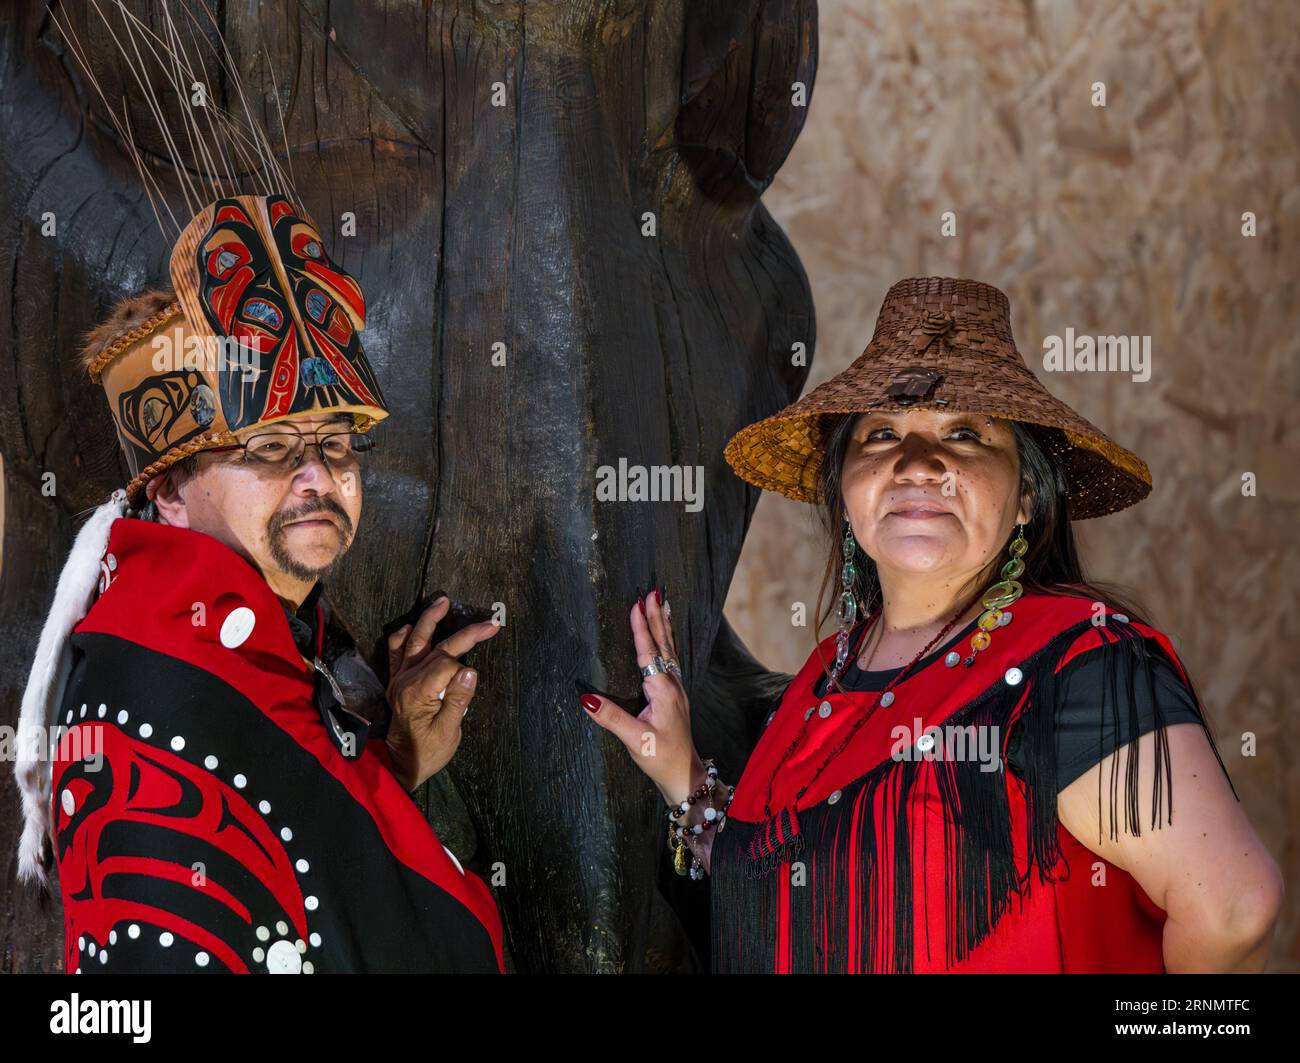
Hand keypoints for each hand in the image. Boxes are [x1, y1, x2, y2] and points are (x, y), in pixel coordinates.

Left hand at [384, 596, 499, 789]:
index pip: (447, 665)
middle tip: (487, 623)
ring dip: (428, 620)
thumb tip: (469, 670)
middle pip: (436, 647)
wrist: (401, 764)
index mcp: (418, 692)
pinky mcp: (396, 681)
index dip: (463, 670)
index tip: (472, 681)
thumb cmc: (428, 752)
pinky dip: (403, 637)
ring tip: (442, 601)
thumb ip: (458, 700)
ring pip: (414, 641)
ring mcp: (399, 678)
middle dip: (464, 633)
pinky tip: (411, 626)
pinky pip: (396, 652)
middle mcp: (405, 680)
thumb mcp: (449, 732)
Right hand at [579, 585, 704, 805]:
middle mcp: (673, 686)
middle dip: (656, 617)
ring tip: (663, 605)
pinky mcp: (676, 697)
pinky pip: (672, 661)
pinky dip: (668, 643)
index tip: (637, 604)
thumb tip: (586, 699)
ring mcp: (677, 691)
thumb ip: (611, 718)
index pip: (649, 652)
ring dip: (664, 626)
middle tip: (653, 592)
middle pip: (663, 644)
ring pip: (670, 650)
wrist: (685, 775)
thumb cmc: (661, 758)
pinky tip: (667, 641)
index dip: (641, 628)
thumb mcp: (635, 740)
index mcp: (663, 690)